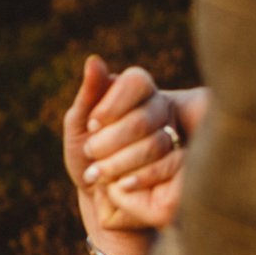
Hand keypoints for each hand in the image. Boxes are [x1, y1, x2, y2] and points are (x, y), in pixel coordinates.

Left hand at [66, 56, 207, 235]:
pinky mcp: (178, 165)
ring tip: (96, 173)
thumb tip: (94, 60)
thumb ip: (88, 95)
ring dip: (121, 160)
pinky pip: (169, 167)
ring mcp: (171, 135)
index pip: (136, 82)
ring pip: (157, 142)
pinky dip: (140, 177)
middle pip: (144, 116)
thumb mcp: (77, 125)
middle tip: (90, 151)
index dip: (114, 103)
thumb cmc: (85, 154)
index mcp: (136, 92)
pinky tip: (120, 186)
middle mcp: (159, 108)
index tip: (93, 123)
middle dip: (112, 137)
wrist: (99, 194)